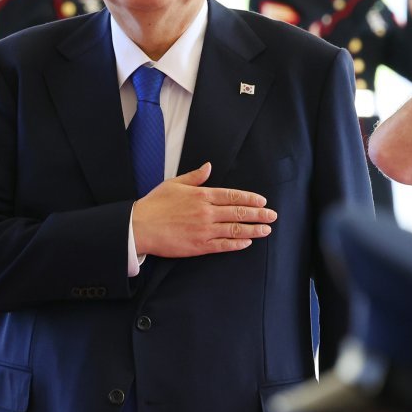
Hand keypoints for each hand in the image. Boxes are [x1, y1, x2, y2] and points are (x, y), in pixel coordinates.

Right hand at [131, 162, 275, 257]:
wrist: (139, 227)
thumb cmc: (155, 205)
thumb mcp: (174, 184)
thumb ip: (195, 176)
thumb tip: (209, 166)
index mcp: (202, 195)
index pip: (233, 196)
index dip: (250, 199)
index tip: (263, 201)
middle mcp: (206, 212)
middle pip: (238, 213)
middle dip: (258, 214)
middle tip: (272, 216)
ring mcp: (204, 230)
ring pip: (234, 229)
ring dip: (253, 230)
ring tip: (266, 230)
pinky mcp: (199, 246)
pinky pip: (223, 245)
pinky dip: (237, 244)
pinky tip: (247, 242)